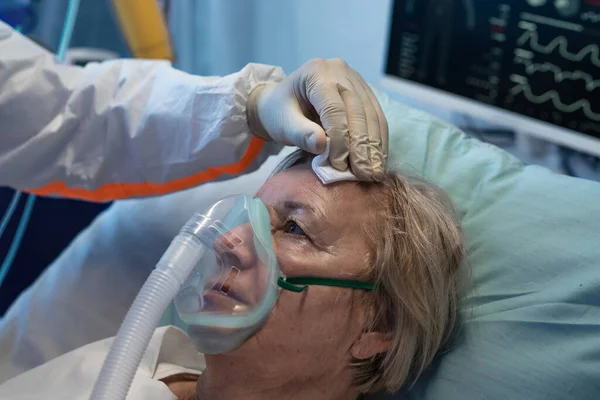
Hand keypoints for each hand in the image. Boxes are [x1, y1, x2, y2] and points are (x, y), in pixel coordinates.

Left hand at [247, 59, 387, 180]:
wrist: (282, 102)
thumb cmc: (279, 112)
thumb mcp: (282, 124)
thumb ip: (299, 134)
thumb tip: (322, 145)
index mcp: (316, 73)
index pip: (334, 109)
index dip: (340, 139)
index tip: (340, 165)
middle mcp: (340, 70)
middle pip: (358, 111)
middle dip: (362, 146)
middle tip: (365, 174)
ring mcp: (355, 79)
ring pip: (372, 114)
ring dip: (375, 146)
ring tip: (374, 172)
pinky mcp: (364, 91)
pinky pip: (376, 116)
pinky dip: (378, 140)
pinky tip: (378, 160)